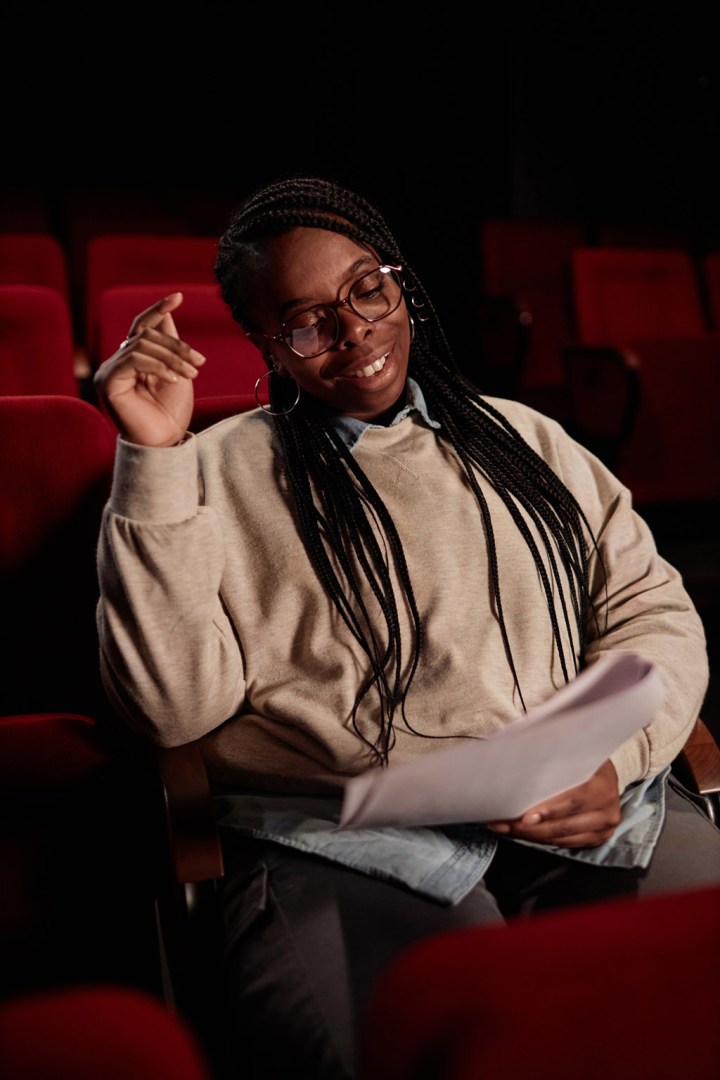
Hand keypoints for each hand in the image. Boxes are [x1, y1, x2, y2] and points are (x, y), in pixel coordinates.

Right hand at [93, 292, 205, 446]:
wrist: (166, 440)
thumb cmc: (172, 411)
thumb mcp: (177, 371)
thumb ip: (169, 344)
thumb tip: (166, 313)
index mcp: (133, 359)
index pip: (142, 326)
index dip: (157, 310)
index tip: (178, 296)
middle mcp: (118, 363)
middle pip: (146, 335)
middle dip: (177, 345)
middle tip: (200, 362)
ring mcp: (110, 372)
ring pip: (142, 346)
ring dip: (172, 358)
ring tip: (192, 374)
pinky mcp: (108, 382)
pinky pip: (133, 360)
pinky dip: (158, 366)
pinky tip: (174, 380)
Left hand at [487, 759, 621, 847]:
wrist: (603, 770)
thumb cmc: (580, 756)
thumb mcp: (570, 749)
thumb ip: (551, 754)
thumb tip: (518, 753)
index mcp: (602, 782)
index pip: (573, 800)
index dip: (548, 810)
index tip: (524, 816)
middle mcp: (607, 807)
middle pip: (564, 824)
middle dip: (530, 827)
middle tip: (505, 824)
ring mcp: (604, 825)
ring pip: (562, 837)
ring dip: (531, 835)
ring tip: (506, 828)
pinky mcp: (598, 836)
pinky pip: (566, 843)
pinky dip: (542, 839)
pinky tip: (523, 832)